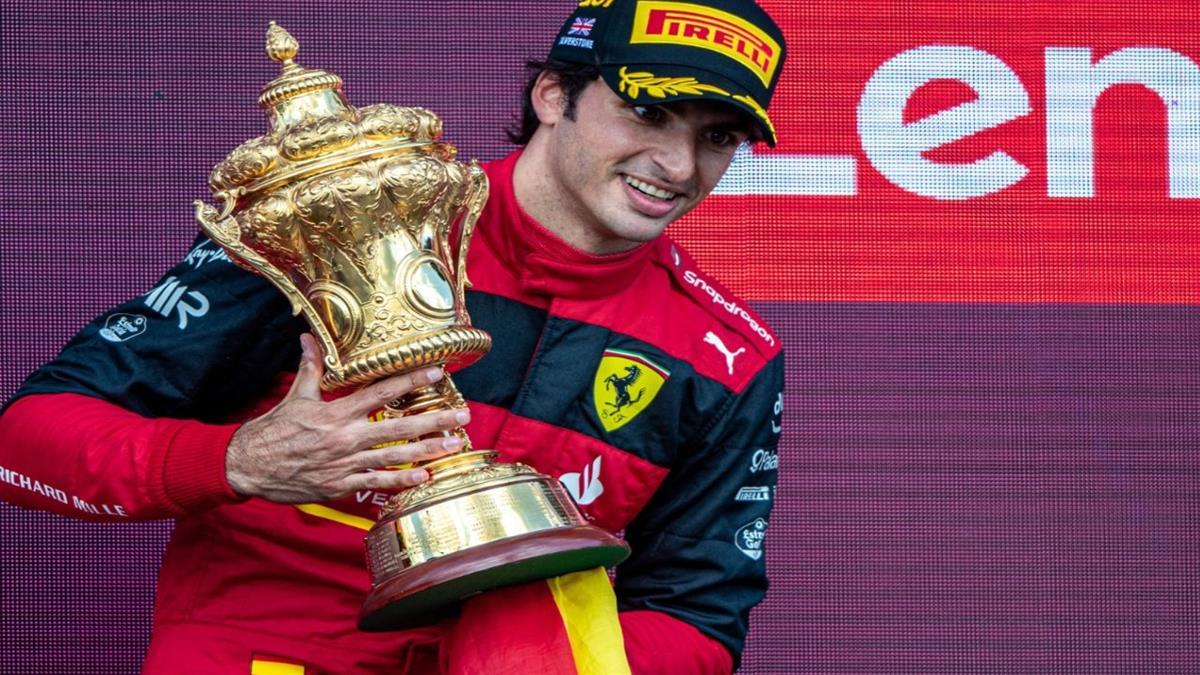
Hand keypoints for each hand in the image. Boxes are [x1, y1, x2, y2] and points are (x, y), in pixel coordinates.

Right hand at [225, 334, 468, 502]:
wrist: (248, 466)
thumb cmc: (273, 431)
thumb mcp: (295, 397)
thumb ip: (310, 369)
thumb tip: (310, 338)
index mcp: (336, 412)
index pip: (381, 392)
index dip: (410, 382)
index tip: (437, 374)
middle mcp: (346, 436)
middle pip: (398, 426)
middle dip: (434, 420)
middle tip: (463, 415)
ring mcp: (345, 462)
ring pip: (394, 455)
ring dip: (426, 451)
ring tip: (454, 445)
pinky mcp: (340, 485)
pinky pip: (375, 484)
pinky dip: (400, 481)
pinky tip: (423, 477)